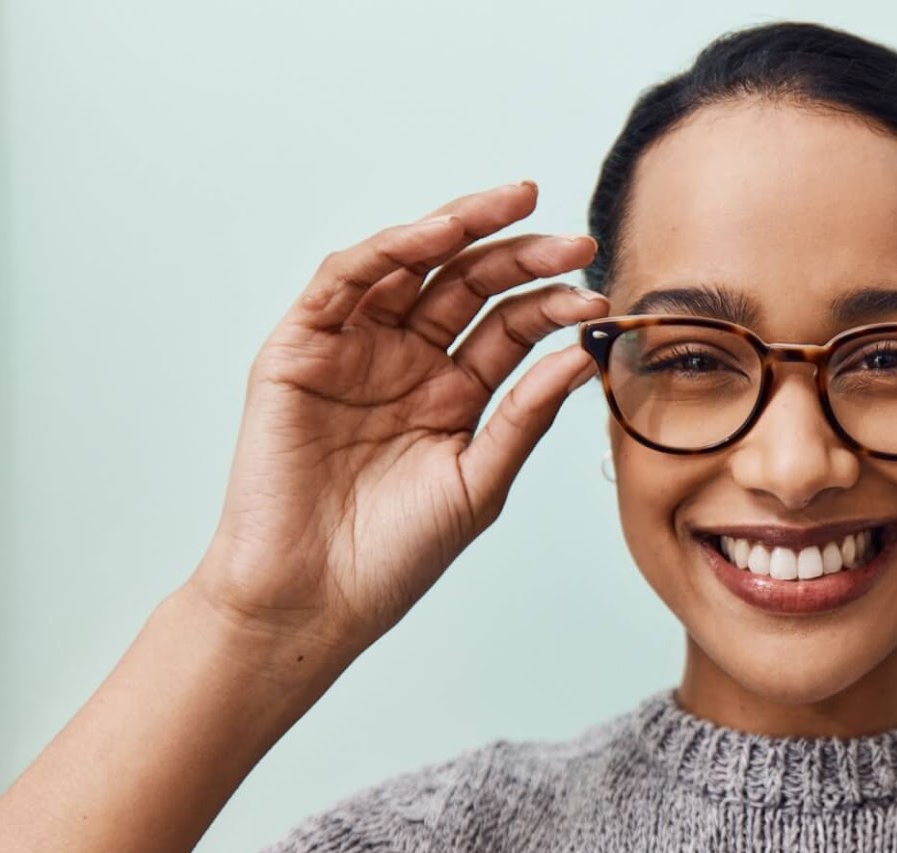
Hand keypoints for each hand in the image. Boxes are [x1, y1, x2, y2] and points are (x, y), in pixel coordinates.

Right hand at [187, 180, 607, 665]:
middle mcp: (405, 360)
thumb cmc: (394, 554)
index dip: (552, 304)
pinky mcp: (298, 350)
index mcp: (452, 392)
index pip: (509, 325)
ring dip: (460, 231)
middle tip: (577, 241)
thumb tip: (582, 356)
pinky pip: (341, 282)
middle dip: (522, 255)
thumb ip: (524, 415)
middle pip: (468, 284)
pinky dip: (386, 251)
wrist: (314, 599)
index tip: (599, 299)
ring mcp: (352, 350)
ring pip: (409, 266)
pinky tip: (436, 236)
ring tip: (516, 209)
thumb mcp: (479, 480)